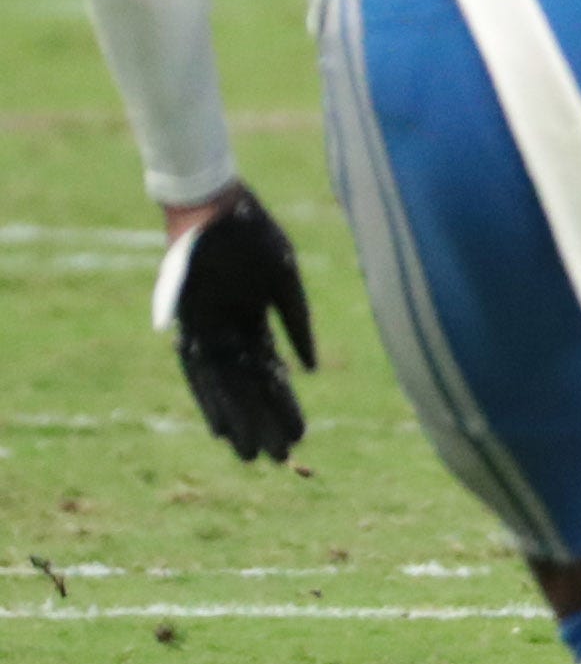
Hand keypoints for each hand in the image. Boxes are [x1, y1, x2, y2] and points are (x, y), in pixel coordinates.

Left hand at [151, 185, 314, 464]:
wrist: (213, 204)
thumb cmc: (252, 234)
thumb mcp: (285, 279)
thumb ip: (296, 324)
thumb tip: (308, 368)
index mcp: (256, 319)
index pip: (272, 374)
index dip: (284, 405)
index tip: (299, 435)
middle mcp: (229, 332)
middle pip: (248, 388)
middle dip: (262, 423)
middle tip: (275, 459)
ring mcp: (208, 330)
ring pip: (225, 386)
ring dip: (237, 420)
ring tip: (249, 453)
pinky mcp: (188, 323)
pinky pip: (197, 369)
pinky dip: (208, 398)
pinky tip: (218, 425)